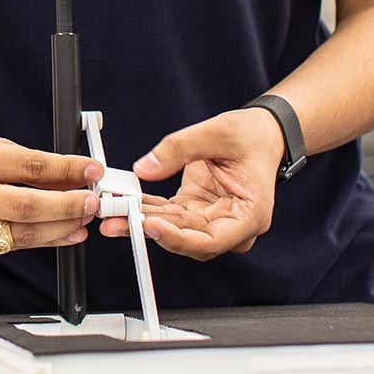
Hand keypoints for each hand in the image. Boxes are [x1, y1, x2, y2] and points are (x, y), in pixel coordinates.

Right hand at [0, 127, 101, 254]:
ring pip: (21, 234)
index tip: (89, 169)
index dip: (66, 170)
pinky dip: (38, 240)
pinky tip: (58, 234)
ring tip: (82, 221)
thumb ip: (18, 160)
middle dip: (67, 205)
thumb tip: (63, 173)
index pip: (29, 166)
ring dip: (59, 229)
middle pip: (27, 206)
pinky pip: (7, 245)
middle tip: (91, 201)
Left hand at [98, 107, 282, 259]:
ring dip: (142, 222)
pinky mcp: (197, 210)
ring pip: (174, 229)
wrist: (262, 133)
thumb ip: (178, 149)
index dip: (178, 239)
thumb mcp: (216, 133)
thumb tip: (144, 168)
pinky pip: (169, 215)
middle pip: (187, 238)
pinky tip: (124, 202)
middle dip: (149, 229)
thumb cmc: (251, 136)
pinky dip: (146, 209)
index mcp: (249, 214)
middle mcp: (232, 224)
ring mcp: (214, 219)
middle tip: (116, 219)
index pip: (211, 240)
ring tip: (111, 213)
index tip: (149, 226)